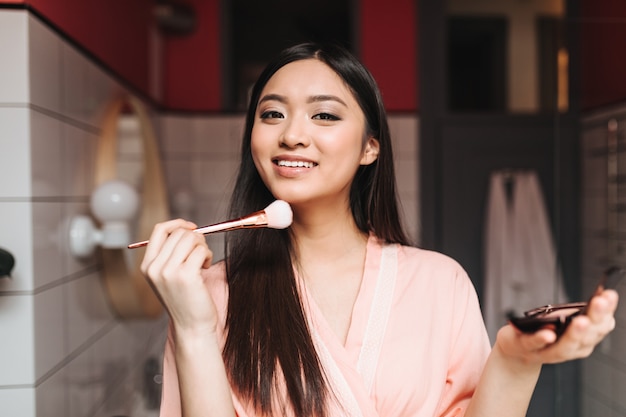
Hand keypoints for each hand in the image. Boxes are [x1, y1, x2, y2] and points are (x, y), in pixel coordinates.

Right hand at [140, 219, 217, 335]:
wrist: (192, 326)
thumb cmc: (186, 300)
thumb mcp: (169, 276)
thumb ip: (171, 254)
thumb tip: (188, 229)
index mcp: (147, 265)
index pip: (160, 230)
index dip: (178, 224)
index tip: (192, 228)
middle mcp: (154, 268)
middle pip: (179, 233)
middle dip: (196, 238)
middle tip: (201, 253)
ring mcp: (168, 272)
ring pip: (191, 238)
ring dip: (203, 247)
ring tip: (202, 262)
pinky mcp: (185, 275)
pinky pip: (201, 250)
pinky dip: (208, 255)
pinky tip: (205, 268)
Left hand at [496, 289, 618, 366]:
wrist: (518, 352)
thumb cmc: (547, 331)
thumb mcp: (566, 319)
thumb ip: (582, 311)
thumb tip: (598, 295)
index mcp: (584, 339)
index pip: (601, 326)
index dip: (607, 311)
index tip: (610, 294)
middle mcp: (571, 349)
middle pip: (587, 336)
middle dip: (595, 318)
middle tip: (600, 302)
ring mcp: (549, 352)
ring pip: (565, 346)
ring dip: (575, 334)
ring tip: (581, 321)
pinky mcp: (527, 348)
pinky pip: (535, 344)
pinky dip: (542, 339)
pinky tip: (548, 334)